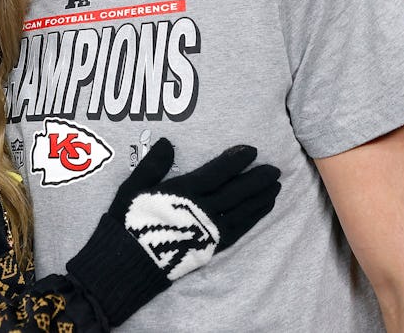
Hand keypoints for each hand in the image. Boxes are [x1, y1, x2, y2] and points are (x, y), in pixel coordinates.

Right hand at [66, 139, 280, 326]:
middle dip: (256, 180)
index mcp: (182, 192)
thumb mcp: (133, 187)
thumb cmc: (129, 220)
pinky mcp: (210, 247)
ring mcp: (208, 230)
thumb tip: (167, 141)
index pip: (216, 173)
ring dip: (260, 198)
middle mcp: (200, 210)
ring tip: (275, 187)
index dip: (235, 161)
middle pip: (235, 192)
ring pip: (241, 211)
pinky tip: (262, 210)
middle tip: (275, 169)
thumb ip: (152, 165)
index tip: (252, 150)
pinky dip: (253, 218)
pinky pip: (238, 230)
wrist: (128, 262)